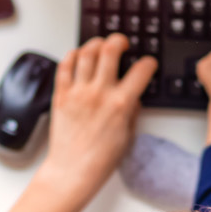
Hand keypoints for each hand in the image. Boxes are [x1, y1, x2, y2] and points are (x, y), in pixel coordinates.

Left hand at [33, 35, 155, 211]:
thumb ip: (132, 111)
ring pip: (86, 53)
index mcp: (120, 104)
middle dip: (119, 40)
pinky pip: (65, 66)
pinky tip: (78, 55)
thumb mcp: (128, 135)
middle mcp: (99, 93)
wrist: (73, 170)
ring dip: (96, 44)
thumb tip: (133, 95)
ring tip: (100, 45)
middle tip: (122, 43)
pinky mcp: (61, 95)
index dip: (149, 63)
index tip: (148, 63)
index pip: (141, 71)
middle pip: (110, 50)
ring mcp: (78, 92)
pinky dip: (72, 56)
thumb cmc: (100, 160)